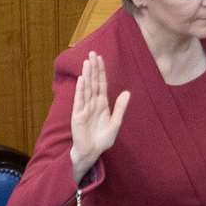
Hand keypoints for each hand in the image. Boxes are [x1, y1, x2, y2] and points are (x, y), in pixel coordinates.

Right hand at [70, 51, 129, 183]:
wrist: (92, 152)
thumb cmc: (102, 139)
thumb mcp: (116, 123)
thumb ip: (120, 108)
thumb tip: (127, 92)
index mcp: (102, 104)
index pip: (101, 84)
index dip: (101, 71)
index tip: (100, 58)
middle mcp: (92, 103)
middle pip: (93, 82)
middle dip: (93, 68)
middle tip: (92, 53)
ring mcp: (84, 108)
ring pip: (86, 88)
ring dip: (86, 75)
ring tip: (87, 62)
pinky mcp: (77, 115)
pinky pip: (79, 100)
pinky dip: (80, 89)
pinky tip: (82, 79)